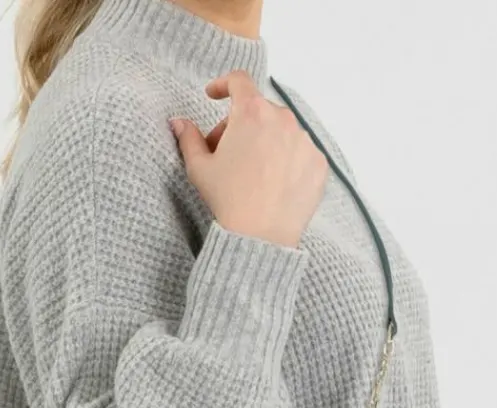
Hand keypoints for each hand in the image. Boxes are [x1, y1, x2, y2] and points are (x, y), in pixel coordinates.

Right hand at [169, 70, 327, 248]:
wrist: (260, 236)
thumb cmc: (227, 199)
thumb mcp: (199, 168)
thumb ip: (188, 138)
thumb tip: (178, 122)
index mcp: (251, 113)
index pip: (239, 81)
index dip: (223, 85)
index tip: (214, 96)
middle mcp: (282, 119)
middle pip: (258, 111)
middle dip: (239, 126)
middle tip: (225, 154)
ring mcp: (304, 140)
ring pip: (281, 132)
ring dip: (265, 143)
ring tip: (251, 174)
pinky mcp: (318, 163)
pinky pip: (299, 153)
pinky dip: (285, 161)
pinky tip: (272, 184)